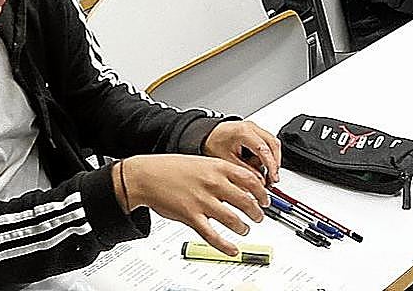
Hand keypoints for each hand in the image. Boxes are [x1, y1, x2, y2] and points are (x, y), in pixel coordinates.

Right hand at [117, 154, 268, 255]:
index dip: (262, 192)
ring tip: (245, 229)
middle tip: (259, 217)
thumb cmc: (172, 168)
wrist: (147, 175)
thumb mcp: (202, 162)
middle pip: (246, 201)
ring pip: (233, 219)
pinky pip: (212, 235)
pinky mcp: (191, 217)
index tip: (265, 199)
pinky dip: (225, 246)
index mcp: (217, 167)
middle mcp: (213, 183)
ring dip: (243, 228)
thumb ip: (221, 172)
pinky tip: (232, 249)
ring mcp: (202, 201)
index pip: (251, 180)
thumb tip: (241, 184)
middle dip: (257, 213)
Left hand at [202, 121, 280, 183]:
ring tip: (267, 175)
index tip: (272, 178)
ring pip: (273, 143)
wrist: (208, 135)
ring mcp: (255, 128)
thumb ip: (244, 171)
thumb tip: (260, 181)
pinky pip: (269, 143)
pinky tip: (263, 166)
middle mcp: (251, 127)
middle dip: (274, 163)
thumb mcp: (226, 160)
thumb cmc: (213, 143)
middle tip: (272, 179)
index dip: (270, 165)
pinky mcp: (256, 132)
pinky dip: (269, 155)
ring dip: (273, 160)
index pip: (263, 149)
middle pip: (273, 144)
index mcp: (242, 132)